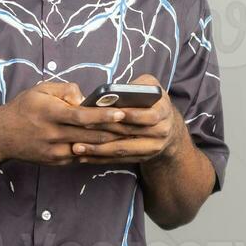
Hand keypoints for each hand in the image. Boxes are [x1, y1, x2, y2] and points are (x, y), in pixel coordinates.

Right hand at [0, 81, 128, 166]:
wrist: (1, 136)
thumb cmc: (23, 108)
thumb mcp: (40, 90)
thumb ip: (64, 90)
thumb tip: (85, 98)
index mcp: (51, 114)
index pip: (82, 116)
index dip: (104, 116)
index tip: (122, 113)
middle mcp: (54, 134)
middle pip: (91, 135)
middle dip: (115, 132)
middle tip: (137, 127)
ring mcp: (55, 151)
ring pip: (89, 148)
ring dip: (110, 144)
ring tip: (130, 138)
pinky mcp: (57, 162)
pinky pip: (82, 156)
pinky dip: (97, 151)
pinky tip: (112, 147)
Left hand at [62, 74, 188, 165]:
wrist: (168, 128)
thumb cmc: (153, 101)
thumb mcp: (151, 87)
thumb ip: (137, 86)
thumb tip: (115, 92)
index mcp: (163, 112)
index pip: (147, 116)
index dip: (128, 115)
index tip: (106, 112)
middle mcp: (160, 132)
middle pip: (129, 133)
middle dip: (104, 130)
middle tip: (82, 127)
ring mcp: (151, 148)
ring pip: (122, 149)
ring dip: (98, 150)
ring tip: (77, 147)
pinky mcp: (141, 158)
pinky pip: (119, 160)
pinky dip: (100, 159)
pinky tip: (83, 157)